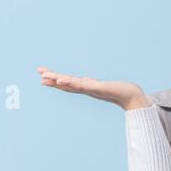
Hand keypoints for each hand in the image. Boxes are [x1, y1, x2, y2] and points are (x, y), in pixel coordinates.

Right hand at [36, 68, 150, 110]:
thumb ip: (91, 83)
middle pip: (66, 84)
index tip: (42, 75)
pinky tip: (64, 80)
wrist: (131, 96)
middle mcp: (86, 89)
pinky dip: (72, 82)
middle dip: (52, 79)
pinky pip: (82, 85)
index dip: (54, 80)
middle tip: (39, 75)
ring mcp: (91, 89)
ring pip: (72, 84)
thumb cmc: (117, 90)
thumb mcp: (100, 85)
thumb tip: (85, 79)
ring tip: (47, 78)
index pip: (67, 83)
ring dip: (59, 81)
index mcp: (85, 88)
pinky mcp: (98, 88)